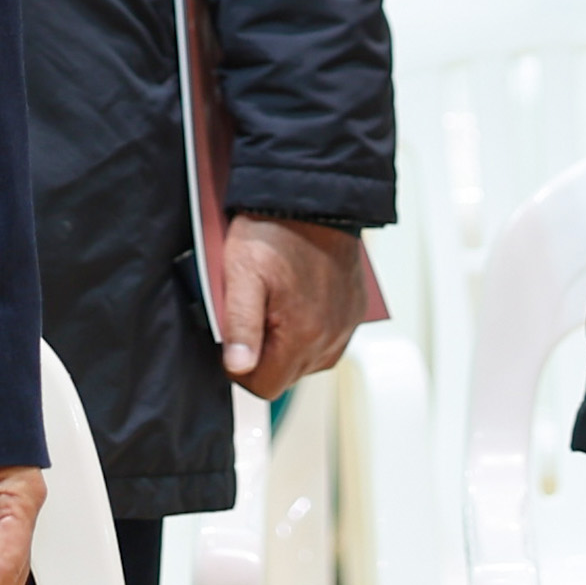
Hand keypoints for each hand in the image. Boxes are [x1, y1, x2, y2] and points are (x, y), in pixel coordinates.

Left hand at [210, 216, 376, 399]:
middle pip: (287, 375)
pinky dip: (310, 328)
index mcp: (303, 336)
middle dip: (264, 354)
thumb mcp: (241, 274)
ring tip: (274, 305)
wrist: (313, 197)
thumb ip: (240, 326)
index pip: (265, 386)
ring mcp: (345, 326)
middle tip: (252, 314)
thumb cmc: (274, 232)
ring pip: (307, 359)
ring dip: (288, 343)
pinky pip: (328, 339)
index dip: (240, 369)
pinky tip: (296, 300)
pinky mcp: (353, 311)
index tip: (232, 341)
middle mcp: (330, 338)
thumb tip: (239, 368)